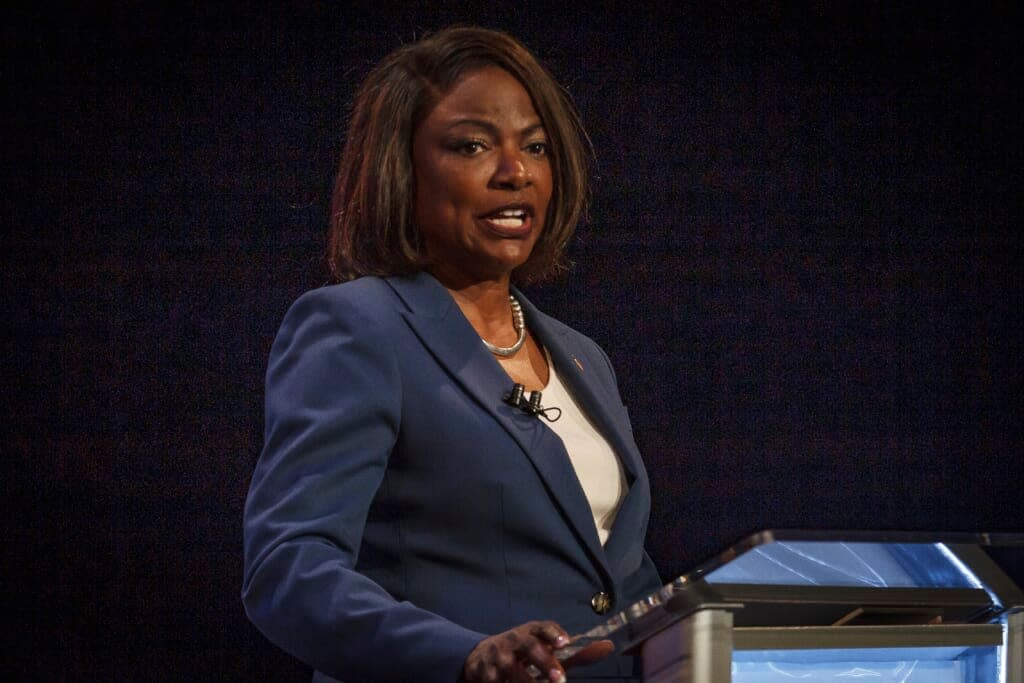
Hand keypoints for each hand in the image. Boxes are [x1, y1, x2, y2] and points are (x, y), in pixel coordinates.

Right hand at [462, 621, 612, 682]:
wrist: (480, 657)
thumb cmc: (523, 653)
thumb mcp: (546, 649)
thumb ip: (575, 653)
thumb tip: (608, 647)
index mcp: (530, 631)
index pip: (543, 628)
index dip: (553, 633)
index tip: (565, 642)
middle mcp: (513, 640)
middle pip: (529, 647)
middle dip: (544, 662)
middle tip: (559, 678)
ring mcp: (497, 656)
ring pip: (511, 670)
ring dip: (525, 681)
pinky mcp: (484, 673)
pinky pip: (496, 682)